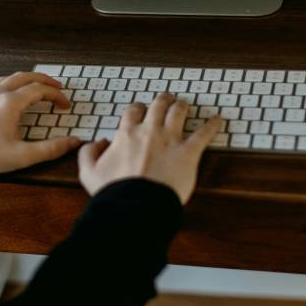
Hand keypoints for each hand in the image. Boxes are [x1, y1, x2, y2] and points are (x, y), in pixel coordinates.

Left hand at [0, 71, 82, 173]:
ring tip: (36, 86)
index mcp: (11, 103)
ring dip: (27, 79)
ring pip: (10, 78)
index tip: (65, 105)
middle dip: (44, 80)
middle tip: (57, 87)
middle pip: (26, 77)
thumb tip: (73, 143)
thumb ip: (50, 149)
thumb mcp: (22, 156)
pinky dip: (11, 83)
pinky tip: (10, 93)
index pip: (40, 90)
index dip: (56, 96)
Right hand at [77, 93, 220, 203]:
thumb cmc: (114, 192)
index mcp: (126, 135)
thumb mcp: (89, 173)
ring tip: (184, 104)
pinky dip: (212, 125)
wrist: (136, 206)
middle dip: (162, 100)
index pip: (133, 111)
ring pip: (179, 112)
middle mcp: (149, 131)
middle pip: (158, 105)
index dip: (137, 109)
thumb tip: (97, 142)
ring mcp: (170, 140)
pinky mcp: (188, 152)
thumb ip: (88, 153)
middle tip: (166, 100)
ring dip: (182, 105)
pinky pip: (204, 133)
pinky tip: (217, 120)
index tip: (139, 112)